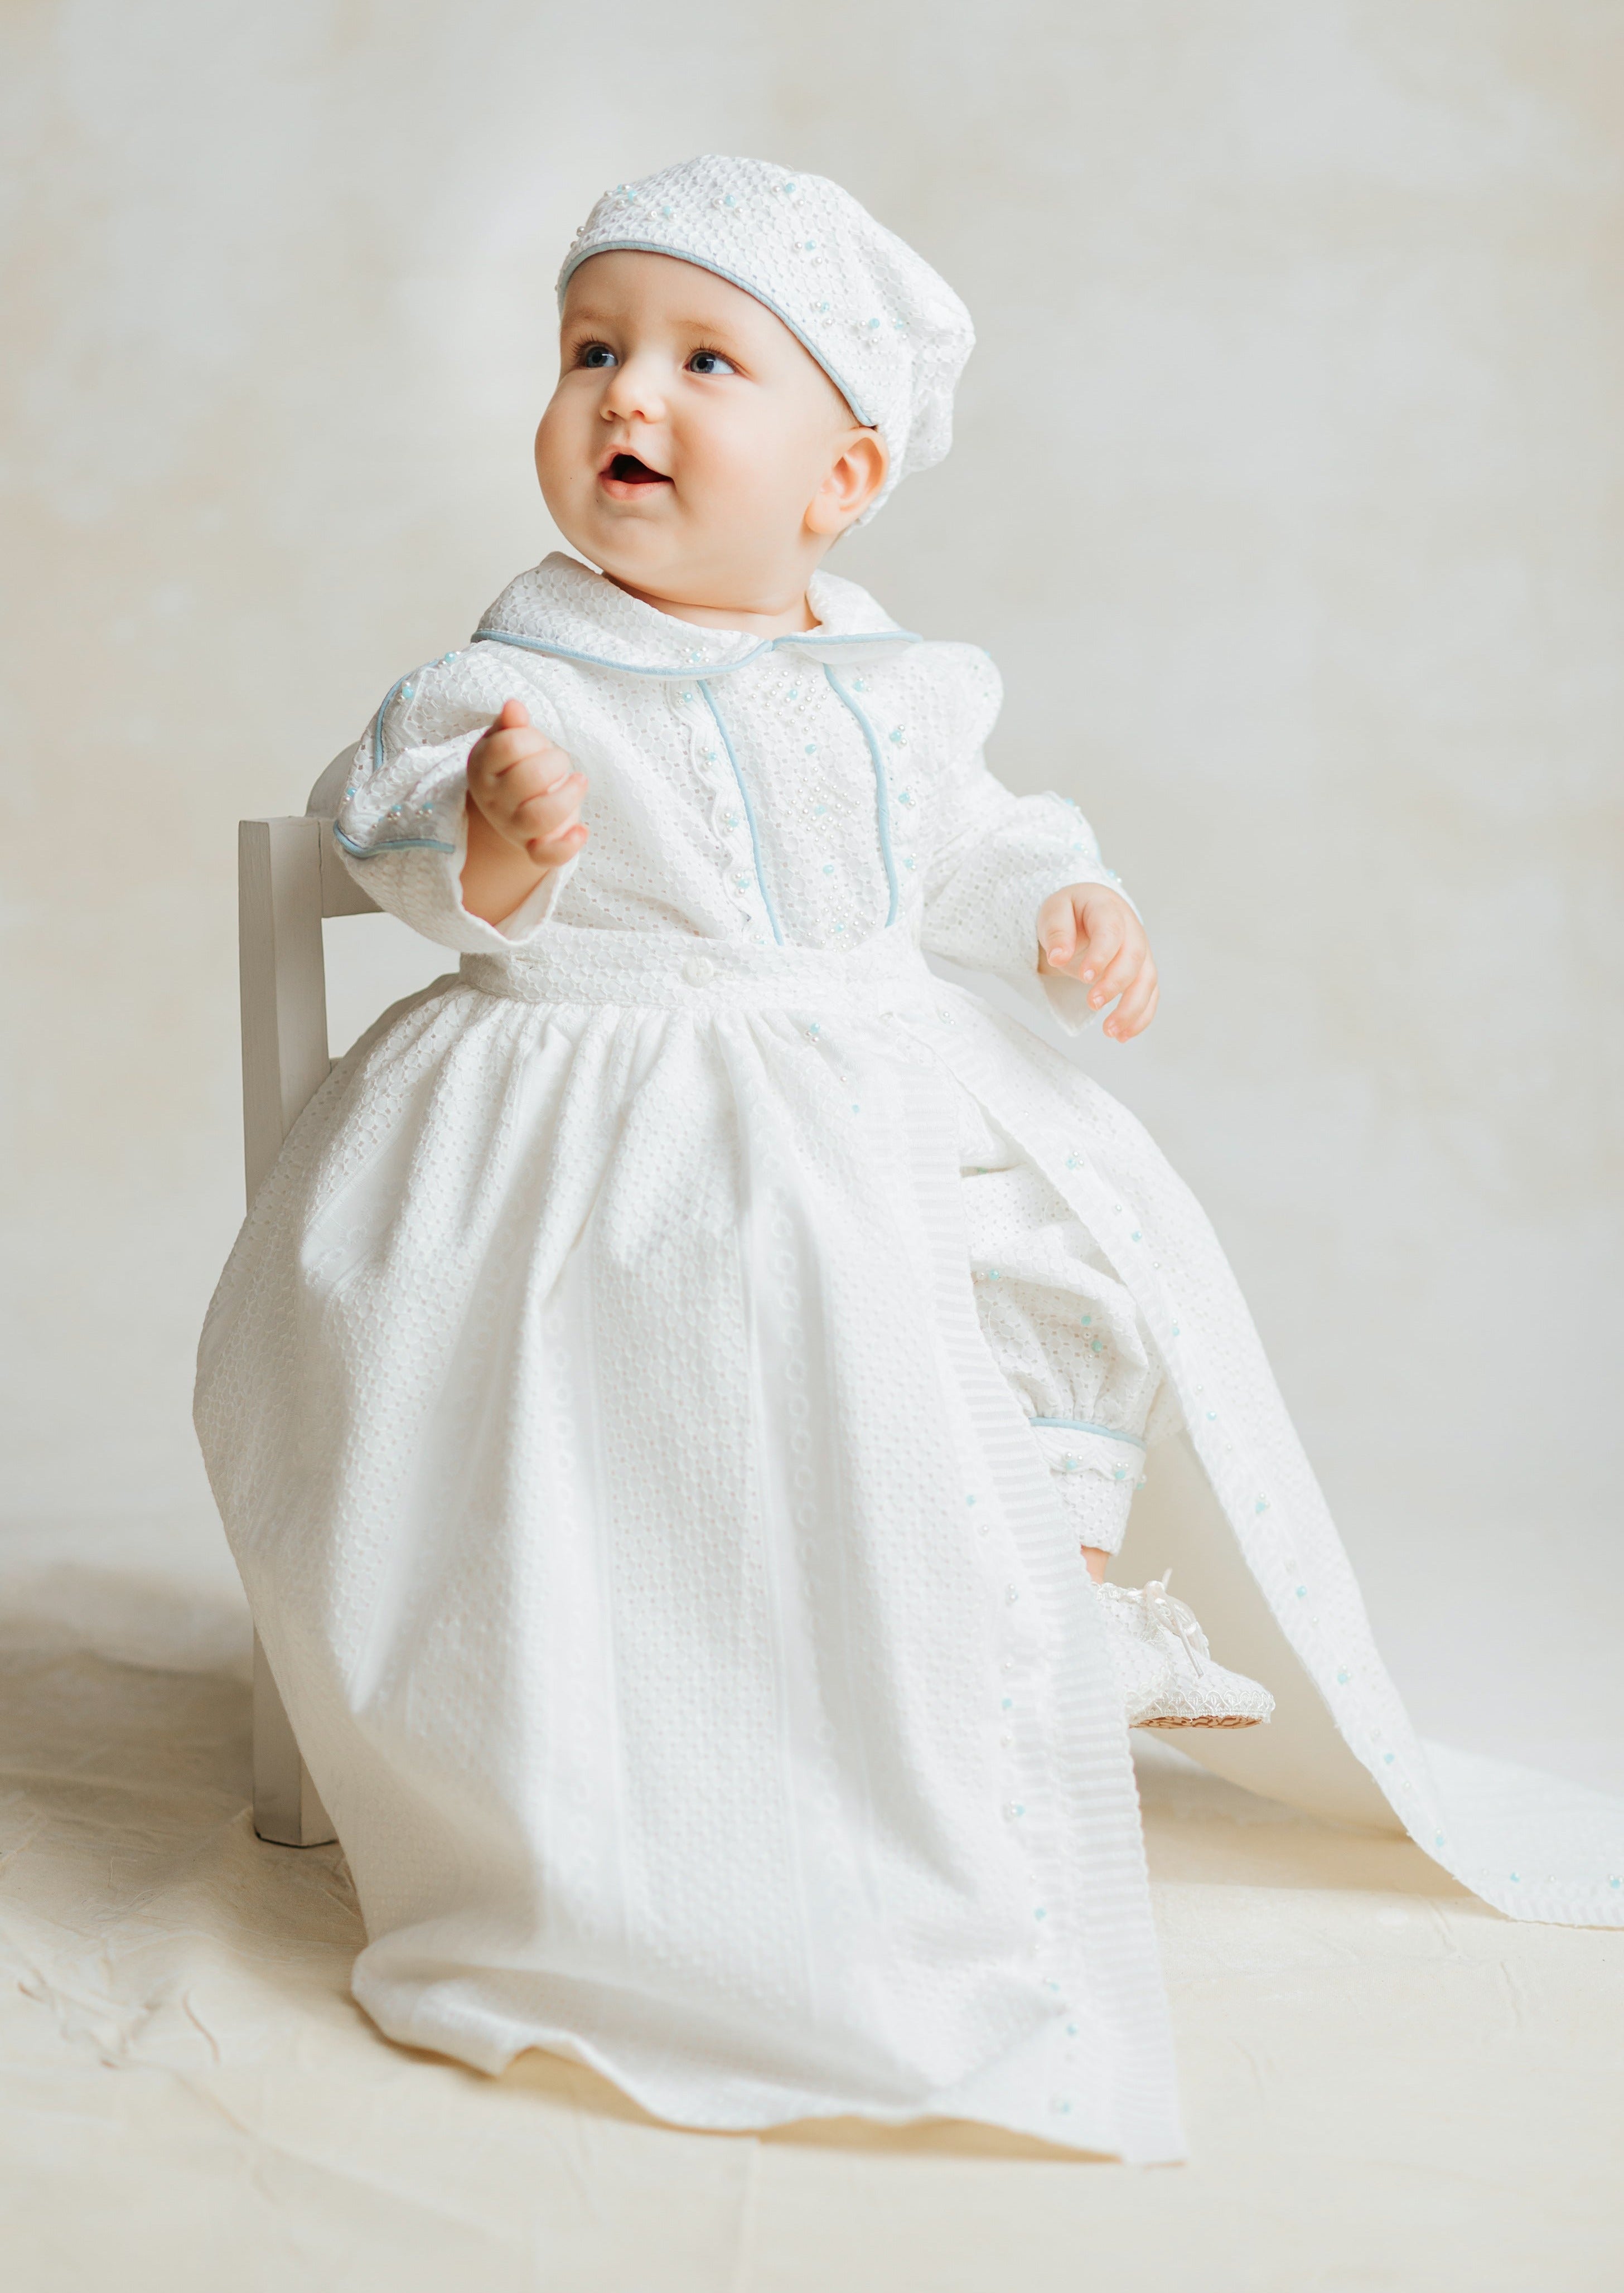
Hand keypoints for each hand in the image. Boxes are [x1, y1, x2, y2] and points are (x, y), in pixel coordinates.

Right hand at [466, 698, 587, 869]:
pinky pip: (546, 856)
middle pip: (527, 779)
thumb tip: (514, 707)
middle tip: (561, 762)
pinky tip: (582, 830)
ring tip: (579, 781)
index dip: (532, 739)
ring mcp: (512, 826)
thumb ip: (511, 726)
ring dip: (567, 796)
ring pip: (539, 816)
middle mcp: (493, 800)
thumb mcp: (507, 741)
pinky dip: (567, 846)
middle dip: (554, 763)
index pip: (509, 747)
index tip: (539, 744)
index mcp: (483, 768)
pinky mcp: (533, 848)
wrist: (510, 808)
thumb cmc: (514, 766)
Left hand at [1036, 884, 1158, 1039]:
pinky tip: (1123, 1036)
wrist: (1089, 912)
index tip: (1085, 977)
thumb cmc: (1071, 913)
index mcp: (1108, 910)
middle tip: (1092, 1004)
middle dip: (1115, 984)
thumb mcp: (1054, 912)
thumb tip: (1058, 957)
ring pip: (1147, 980)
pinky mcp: (1142, 972)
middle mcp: (1132, 930)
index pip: (1111, 932)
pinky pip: (1150, 995)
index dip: (1101, 955)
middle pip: (1133, 958)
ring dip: (1132, 1008)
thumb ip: (1057, 931)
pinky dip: (1141, 1017)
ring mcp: (1141, 952)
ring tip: (1110, 1032)